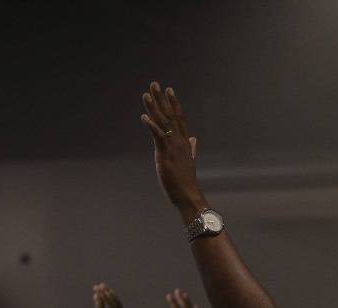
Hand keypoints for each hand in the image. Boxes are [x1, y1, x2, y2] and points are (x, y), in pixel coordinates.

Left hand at [93, 283, 128, 307]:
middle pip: (114, 303)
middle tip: (102, 285)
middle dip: (108, 293)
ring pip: (108, 305)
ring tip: (98, 288)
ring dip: (103, 295)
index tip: (108, 289)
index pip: (119, 305)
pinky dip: (99, 302)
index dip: (114, 296)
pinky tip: (96, 296)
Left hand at [140, 82, 201, 210]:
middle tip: (155, 84)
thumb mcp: (190, 161)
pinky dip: (151, 126)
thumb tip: (194, 139)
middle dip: (162, 99)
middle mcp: (180, 141)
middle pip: (170, 115)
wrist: (188, 194)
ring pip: (163, 123)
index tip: (169, 90)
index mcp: (184, 142)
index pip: (179, 118)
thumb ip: (192, 148)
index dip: (174, 103)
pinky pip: (158, 137)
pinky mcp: (165, 154)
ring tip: (146, 94)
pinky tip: (144, 116)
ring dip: (154, 107)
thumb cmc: (186, 181)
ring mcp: (173, 147)